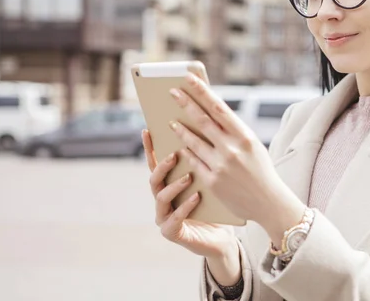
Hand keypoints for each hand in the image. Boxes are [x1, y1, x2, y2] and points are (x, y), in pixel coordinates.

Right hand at [142, 130, 237, 260]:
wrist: (222, 238)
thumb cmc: (216, 207)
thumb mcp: (210, 182)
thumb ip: (201, 165)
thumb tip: (204, 136)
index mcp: (168, 185)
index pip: (155, 164)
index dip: (150, 148)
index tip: (148, 130)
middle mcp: (162, 200)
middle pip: (154, 179)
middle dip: (162, 166)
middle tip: (175, 155)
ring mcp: (163, 217)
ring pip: (161, 197)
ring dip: (175, 185)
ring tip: (189, 177)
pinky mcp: (171, 233)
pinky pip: (174, 219)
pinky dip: (185, 206)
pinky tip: (196, 197)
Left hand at [168, 74, 304, 242]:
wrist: (269, 203)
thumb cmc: (261, 171)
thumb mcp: (253, 146)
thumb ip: (234, 132)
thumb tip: (211, 114)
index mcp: (245, 136)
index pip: (218, 107)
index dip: (201, 91)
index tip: (188, 78)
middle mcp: (232, 148)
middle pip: (202, 120)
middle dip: (185, 103)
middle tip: (172, 92)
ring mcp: (221, 166)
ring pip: (193, 141)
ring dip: (180, 129)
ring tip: (171, 121)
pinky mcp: (212, 181)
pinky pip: (194, 162)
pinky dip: (186, 152)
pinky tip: (179, 145)